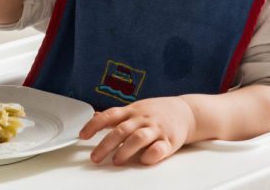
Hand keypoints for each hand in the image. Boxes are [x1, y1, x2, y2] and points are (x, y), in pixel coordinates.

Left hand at [78, 97, 196, 165]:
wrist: (187, 111)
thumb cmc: (158, 111)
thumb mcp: (136, 108)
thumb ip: (117, 115)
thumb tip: (95, 116)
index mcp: (132, 111)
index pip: (110, 115)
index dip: (94, 125)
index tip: (83, 135)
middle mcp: (143, 119)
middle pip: (121, 130)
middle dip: (105, 145)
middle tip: (95, 157)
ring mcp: (156, 129)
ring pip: (138, 138)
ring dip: (125, 150)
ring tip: (116, 161)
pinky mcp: (170, 141)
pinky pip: (160, 148)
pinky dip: (151, 155)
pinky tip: (144, 160)